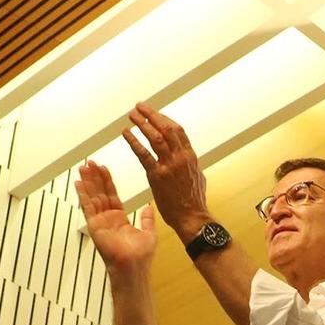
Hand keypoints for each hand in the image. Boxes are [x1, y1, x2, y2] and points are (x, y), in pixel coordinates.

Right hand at [75, 160, 157, 274]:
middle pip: (99, 192)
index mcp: (120, 219)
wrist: (134, 266)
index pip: (111, 195)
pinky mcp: (94, 226)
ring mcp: (100, 222)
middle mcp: (108, 219)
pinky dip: (82, 195)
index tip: (103, 168)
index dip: (107, 181)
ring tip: (83, 167)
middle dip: (95, 177)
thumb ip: (147, 220)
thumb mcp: (149, 233)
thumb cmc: (141, 256)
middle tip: (90, 162)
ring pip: (92, 196)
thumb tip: (149, 208)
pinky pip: (87, 207)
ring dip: (88, 181)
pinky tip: (78, 183)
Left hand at [122, 104, 212, 236]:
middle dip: (151, 114)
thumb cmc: (194, 201)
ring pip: (155, 137)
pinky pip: (143, 154)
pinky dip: (133, 141)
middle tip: (139, 107)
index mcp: (190, 156)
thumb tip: (187, 157)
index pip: (177, 130)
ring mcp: (169, 166)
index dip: (164, 118)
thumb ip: (189, 164)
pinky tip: (126, 133)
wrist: (192, 217)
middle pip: (166, 128)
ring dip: (141, 123)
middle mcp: (180, 157)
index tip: (153, 113)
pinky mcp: (157, 176)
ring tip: (132, 116)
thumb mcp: (198, 177)